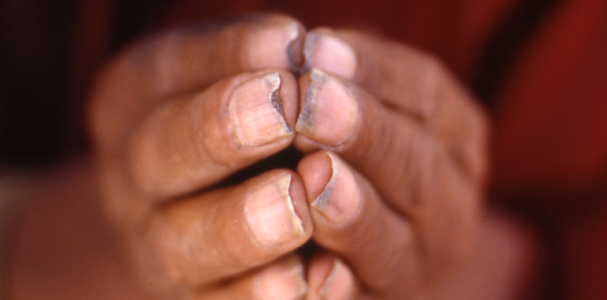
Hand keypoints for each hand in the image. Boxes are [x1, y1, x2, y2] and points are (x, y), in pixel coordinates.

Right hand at [87, 15, 313, 298]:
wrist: (239, 196)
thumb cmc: (262, 116)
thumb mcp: (264, 71)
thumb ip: (286, 67)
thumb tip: (317, 58)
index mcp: (142, 95)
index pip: (172, 67)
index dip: (231, 55)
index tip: (291, 47)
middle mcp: (138, 171)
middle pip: (158, 153)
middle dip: (220, 131)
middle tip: (283, 114)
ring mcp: (160, 241)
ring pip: (180, 242)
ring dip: (242, 224)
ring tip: (298, 203)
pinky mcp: (200, 295)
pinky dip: (264, 292)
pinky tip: (314, 276)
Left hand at [291, 29, 489, 298]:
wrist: (369, 213)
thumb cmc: (350, 130)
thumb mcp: (360, 90)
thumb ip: (344, 75)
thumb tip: (307, 52)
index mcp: (454, 131)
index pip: (422, 94)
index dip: (371, 74)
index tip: (315, 52)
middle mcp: (451, 199)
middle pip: (416, 167)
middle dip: (362, 135)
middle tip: (309, 107)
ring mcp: (421, 256)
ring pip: (392, 240)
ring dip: (351, 210)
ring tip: (312, 178)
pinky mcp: (383, 294)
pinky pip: (362, 293)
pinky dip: (337, 283)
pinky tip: (313, 272)